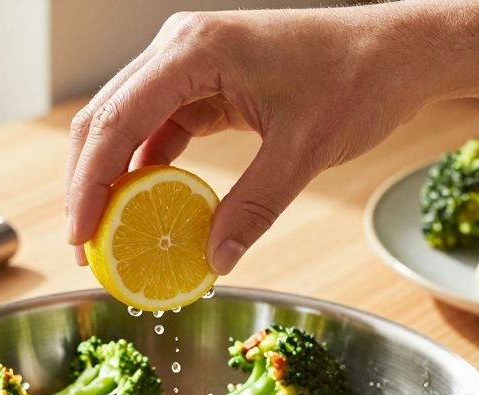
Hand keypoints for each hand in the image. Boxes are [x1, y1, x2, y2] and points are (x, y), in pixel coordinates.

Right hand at [64, 7, 435, 272]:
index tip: (80, 237)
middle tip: (85, 249)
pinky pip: (160, 129)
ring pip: (125, 126)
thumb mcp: (304, 152)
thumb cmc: (359, 79)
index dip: (89, 184)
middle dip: (89, 187)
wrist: (399, 50)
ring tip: (110, 239)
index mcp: (195, 51)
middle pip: (105, 120)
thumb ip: (253, 208)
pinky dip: (149, 171)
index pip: (116, 121)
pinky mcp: (205, 80)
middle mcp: (180, 48)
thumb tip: (213, 261)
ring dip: (113, 181)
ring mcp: (189, 63)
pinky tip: (148, 212)